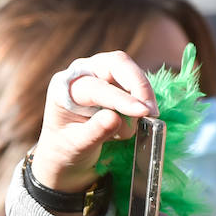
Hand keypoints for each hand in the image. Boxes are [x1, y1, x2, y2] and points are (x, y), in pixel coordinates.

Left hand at [31, 51, 158, 193]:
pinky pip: (136, 86)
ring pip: (131, 73)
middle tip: (151, 112)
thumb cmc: (65, 148)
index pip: (97, 87)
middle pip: (117, 64)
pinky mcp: (117, 82)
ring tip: (127, 131)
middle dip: (139, 85)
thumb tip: (114, 118)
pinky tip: (130, 123)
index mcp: (64, 88)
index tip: (142, 112)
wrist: (65, 152)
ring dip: (141, 98)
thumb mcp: (75, 146)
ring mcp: (100, 74)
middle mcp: (82, 74)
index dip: (121, 99)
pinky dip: (140, 103)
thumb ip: (94, 132)